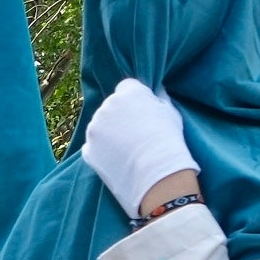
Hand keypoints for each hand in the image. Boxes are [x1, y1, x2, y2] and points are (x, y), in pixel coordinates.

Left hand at [80, 78, 196, 216]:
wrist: (155, 172)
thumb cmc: (168, 139)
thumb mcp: (170, 112)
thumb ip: (160, 99)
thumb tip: (157, 90)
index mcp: (127, 92)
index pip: (126, 88)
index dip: (135, 100)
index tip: (142, 113)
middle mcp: (106, 106)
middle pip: (111, 107)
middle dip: (120, 117)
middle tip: (136, 134)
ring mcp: (94, 129)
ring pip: (99, 127)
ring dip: (109, 134)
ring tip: (128, 150)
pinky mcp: (88, 149)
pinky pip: (93, 147)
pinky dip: (102, 152)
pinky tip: (118, 160)